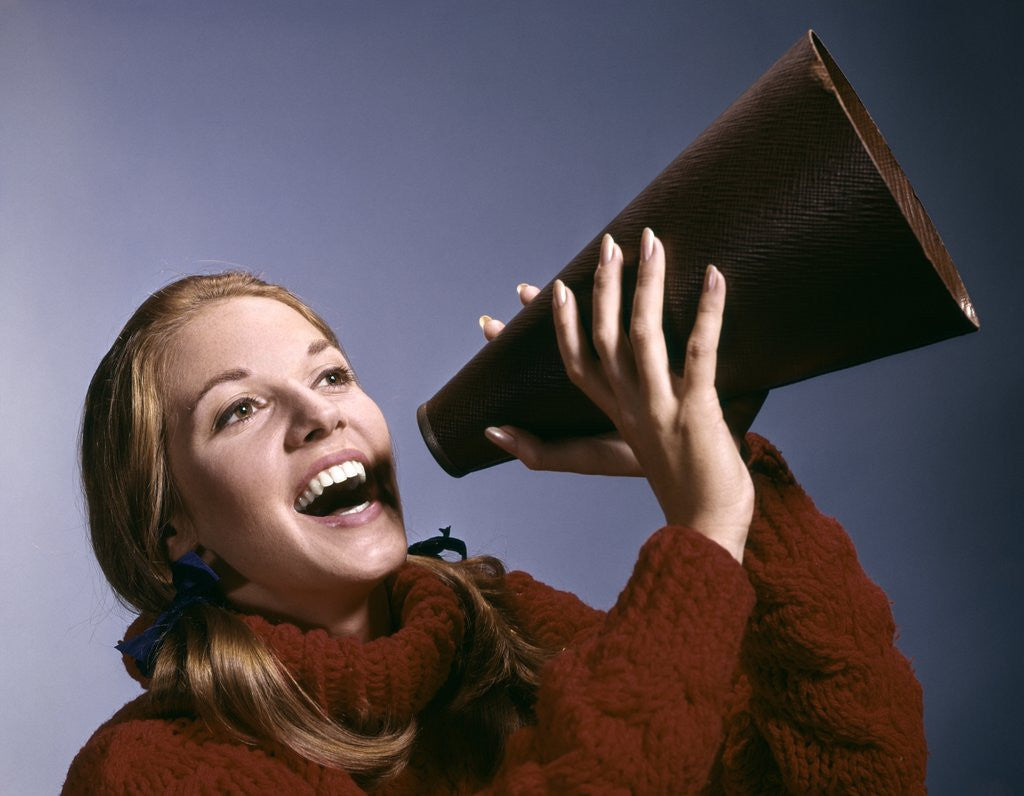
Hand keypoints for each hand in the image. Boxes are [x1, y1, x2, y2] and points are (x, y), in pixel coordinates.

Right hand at [485, 230, 754, 561]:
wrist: (708, 528)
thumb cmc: (673, 488)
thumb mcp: (610, 462)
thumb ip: (555, 450)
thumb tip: (497, 435)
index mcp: (614, 414)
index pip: (575, 362)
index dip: (558, 324)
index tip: (540, 288)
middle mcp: (630, 407)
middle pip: (603, 340)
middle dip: (603, 287)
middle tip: (607, 245)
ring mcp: (662, 409)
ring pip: (642, 337)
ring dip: (644, 286)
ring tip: (649, 243)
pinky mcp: (699, 412)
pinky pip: (702, 352)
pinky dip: (708, 312)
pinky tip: (714, 276)